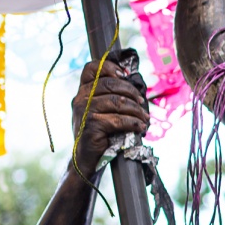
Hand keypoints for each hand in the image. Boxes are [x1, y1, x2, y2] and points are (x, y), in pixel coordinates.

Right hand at [72, 57, 149, 174]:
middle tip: (142, 102)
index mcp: (82, 90)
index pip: (92, 68)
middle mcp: (80, 98)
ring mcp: (84, 111)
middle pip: (110, 84)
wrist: (86, 157)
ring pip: (117, 102)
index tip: (126, 75)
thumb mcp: (100, 110)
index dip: (111, 67)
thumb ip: (109, 95)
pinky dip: (133, 123)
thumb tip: (135, 86)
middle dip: (131, 91)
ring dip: (136, 110)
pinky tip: (140, 127)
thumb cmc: (98, 132)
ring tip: (144, 118)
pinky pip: (118, 120)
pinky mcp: (91, 126)